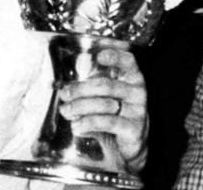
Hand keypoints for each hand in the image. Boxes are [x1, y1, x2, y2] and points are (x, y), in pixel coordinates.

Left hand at [57, 43, 147, 170]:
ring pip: (105, 104)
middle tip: (65, 94)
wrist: (126, 146)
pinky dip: (88, 124)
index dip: (115, 56)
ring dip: (80, 107)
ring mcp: (138, 110)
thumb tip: (64, 89)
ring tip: (66, 111)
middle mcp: (137, 91)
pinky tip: (77, 126)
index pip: (128, 61)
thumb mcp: (105, 98)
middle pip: (107, 85)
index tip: (99, 56)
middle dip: (81, 89)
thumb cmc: (113, 115)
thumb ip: (91, 89)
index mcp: (132, 78)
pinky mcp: (134, 129)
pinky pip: (107, 123)